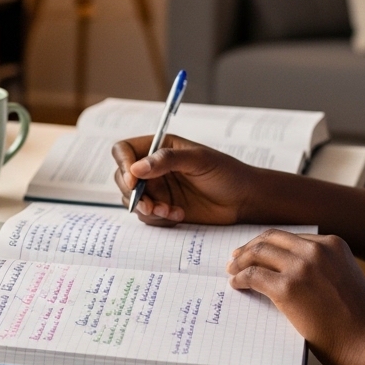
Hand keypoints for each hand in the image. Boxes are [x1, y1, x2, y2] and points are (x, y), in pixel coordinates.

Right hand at [111, 135, 254, 225]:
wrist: (243, 200)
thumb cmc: (226, 173)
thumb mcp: (199, 160)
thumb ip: (167, 160)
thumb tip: (135, 168)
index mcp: (159, 147)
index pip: (124, 150)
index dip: (123, 164)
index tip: (133, 182)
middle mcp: (153, 168)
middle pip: (122, 177)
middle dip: (133, 193)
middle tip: (151, 205)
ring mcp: (157, 189)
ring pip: (132, 200)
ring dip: (147, 208)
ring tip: (170, 210)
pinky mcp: (163, 208)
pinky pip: (147, 216)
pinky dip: (159, 218)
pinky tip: (179, 214)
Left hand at [227, 230, 364, 364]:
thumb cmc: (360, 321)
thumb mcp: (346, 279)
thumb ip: (324, 268)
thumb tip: (291, 271)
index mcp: (333, 244)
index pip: (290, 237)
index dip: (269, 244)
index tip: (256, 251)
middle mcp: (316, 250)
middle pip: (271, 239)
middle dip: (250, 247)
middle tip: (236, 258)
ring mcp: (302, 267)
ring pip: (258, 253)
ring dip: (240, 261)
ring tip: (232, 271)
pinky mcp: (288, 288)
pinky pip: (253, 276)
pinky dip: (240, 278)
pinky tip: (236, 285)